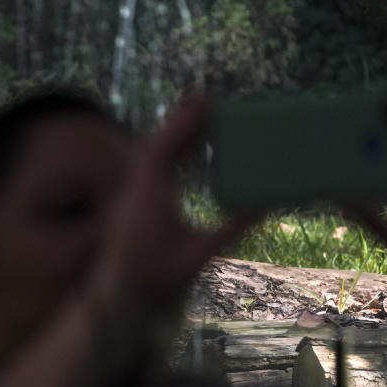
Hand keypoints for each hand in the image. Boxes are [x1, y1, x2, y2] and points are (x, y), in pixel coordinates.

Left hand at [90, 96, 256, 364]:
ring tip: (206, 109)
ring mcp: (136, 189)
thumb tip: (263, 208)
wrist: (124, 291)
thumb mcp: (197, 255)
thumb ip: (230, 231)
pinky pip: (156, 162)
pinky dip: (175, 147)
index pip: (162, 150)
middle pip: (160, 142)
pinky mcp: (138, 195)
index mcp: (149, 197)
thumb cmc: (158, 276)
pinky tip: (194, 140)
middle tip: (211, 96)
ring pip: (156, 149)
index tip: (204, 102)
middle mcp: (139, 187)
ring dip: (180, 130)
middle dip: (184, 118)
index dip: (182, 124)